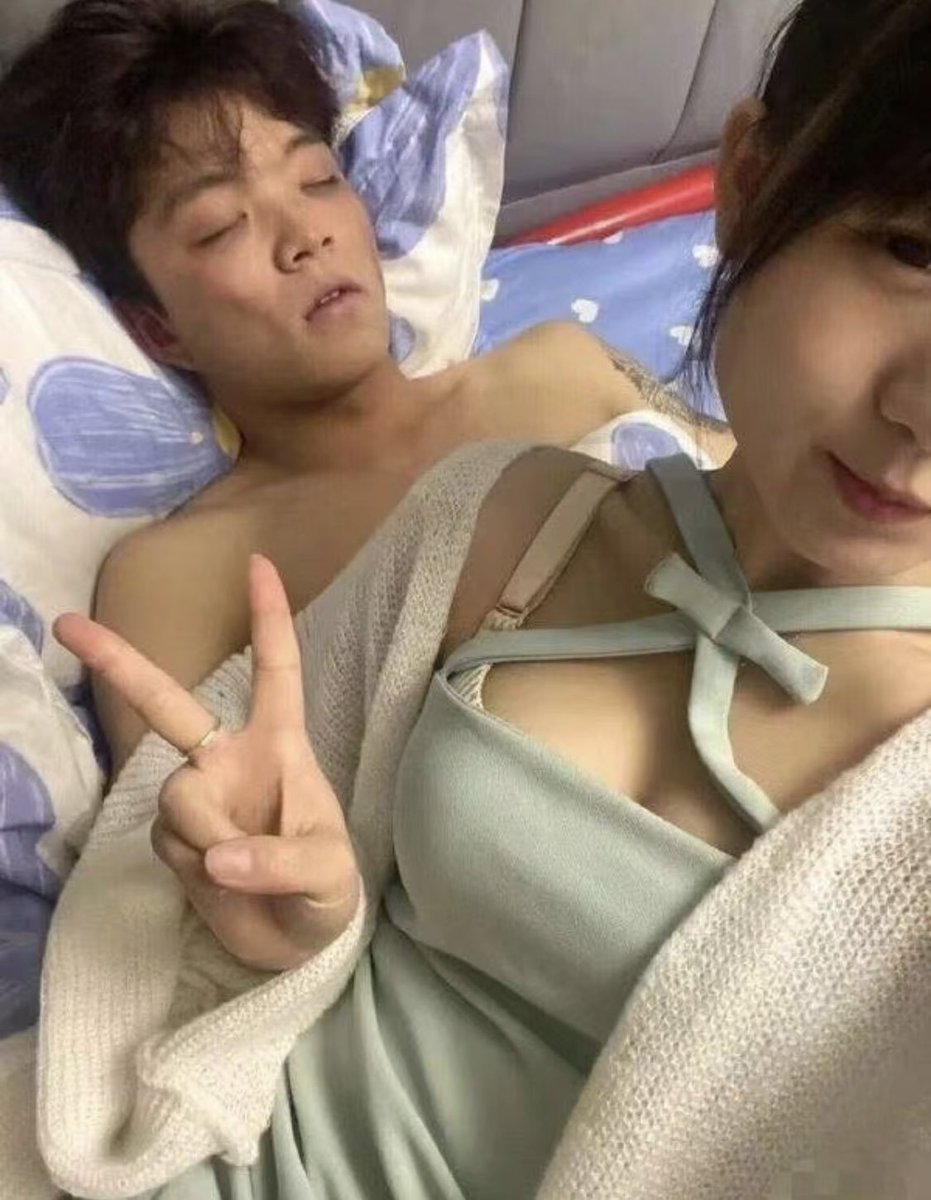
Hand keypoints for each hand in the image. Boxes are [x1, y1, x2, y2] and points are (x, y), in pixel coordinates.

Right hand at [54, 554, 359, 971]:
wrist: (299, 944)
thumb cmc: (328, 891)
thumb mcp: (327, 876)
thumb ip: (279, 863)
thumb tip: (216, 858)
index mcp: (279, 745)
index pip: (275, 670)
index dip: (269, 617)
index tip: (258, 562)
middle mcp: (228, 759)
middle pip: (167, 704)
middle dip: (118, 663)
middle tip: (66, 624)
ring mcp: (199, 797)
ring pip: (174, 799)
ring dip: (206, 837)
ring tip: (244, 869)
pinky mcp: (176, 840)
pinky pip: (166, 842)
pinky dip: (193, 868)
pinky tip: (220, 882)